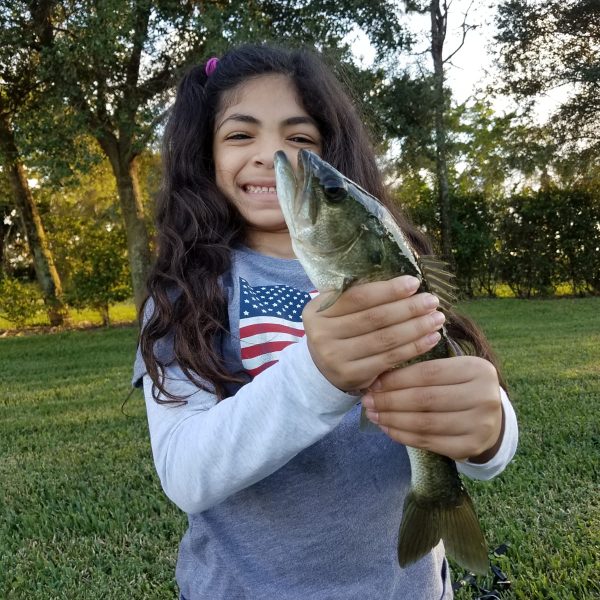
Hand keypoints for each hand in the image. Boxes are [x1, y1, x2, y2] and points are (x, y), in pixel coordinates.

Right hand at [302, 275, 445, 392]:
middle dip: (408, 308)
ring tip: (436, 318)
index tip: (414, 283)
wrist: (320, 370)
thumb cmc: (337, 331)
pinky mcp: (351, 376)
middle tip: (432, 301)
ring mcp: (335, 358)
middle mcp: (321, 334)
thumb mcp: (336, 311)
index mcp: (317, 311)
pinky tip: (431, 338)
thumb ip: (357, 296)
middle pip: (374, 318)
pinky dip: (414, 348)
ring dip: (416, 327)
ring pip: (385, 339)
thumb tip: (403, 283)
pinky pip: (389, 359)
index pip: (358, 297)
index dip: (388, 290)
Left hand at [361, 356, 503, 461]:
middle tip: (367, 401)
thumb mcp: (452, 372)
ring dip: (392, 419)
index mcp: (478, 369)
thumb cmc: (462, 389)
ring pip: (424, 422)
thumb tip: (377, 379)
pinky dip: (403, 435)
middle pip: (425, 399)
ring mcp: (480, 425)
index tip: (374, 383)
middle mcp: (484, 396)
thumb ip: (422, 371)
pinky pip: (428, 442)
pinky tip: (387, 429)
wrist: (491, 420)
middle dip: (390, 400)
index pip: (428, 373)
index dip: (397, 379)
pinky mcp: (470, 447)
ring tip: (373, 415)